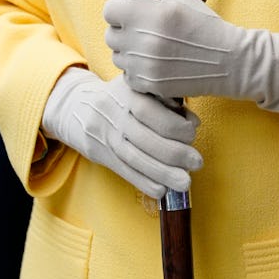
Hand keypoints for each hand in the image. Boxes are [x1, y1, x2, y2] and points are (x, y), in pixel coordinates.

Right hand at [41, 66, 202, 197]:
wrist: (81, 107)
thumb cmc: (125, 96)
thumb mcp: (143, 87)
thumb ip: (169, 101)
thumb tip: (193, 121)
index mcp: (128, 93)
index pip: (152, 113)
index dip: (175, 125)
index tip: (192, 132)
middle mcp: (115, 115)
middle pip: (145, 139)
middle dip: (175, 154)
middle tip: (197, 162)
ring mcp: (107, 136)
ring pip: (135, 159)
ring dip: (163, 174)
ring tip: (185, 183)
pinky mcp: (103, 155)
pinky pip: (125, 172)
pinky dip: (145, 183)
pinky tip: (163, 190)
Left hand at [103, 0, 278, 124]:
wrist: (228, 60)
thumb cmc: (203, 22)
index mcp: (151, 14)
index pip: (109, 9)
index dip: (120, 7)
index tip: (133, 9)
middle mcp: (144, 41)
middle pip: (110, 33)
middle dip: (123, 29)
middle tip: (144, 27)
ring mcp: (145, 66)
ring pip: (117, 55)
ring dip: (129, 49)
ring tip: (153, 45)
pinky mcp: (149, 85)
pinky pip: (127, 74)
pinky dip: (137, 68)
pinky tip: (157, 61)